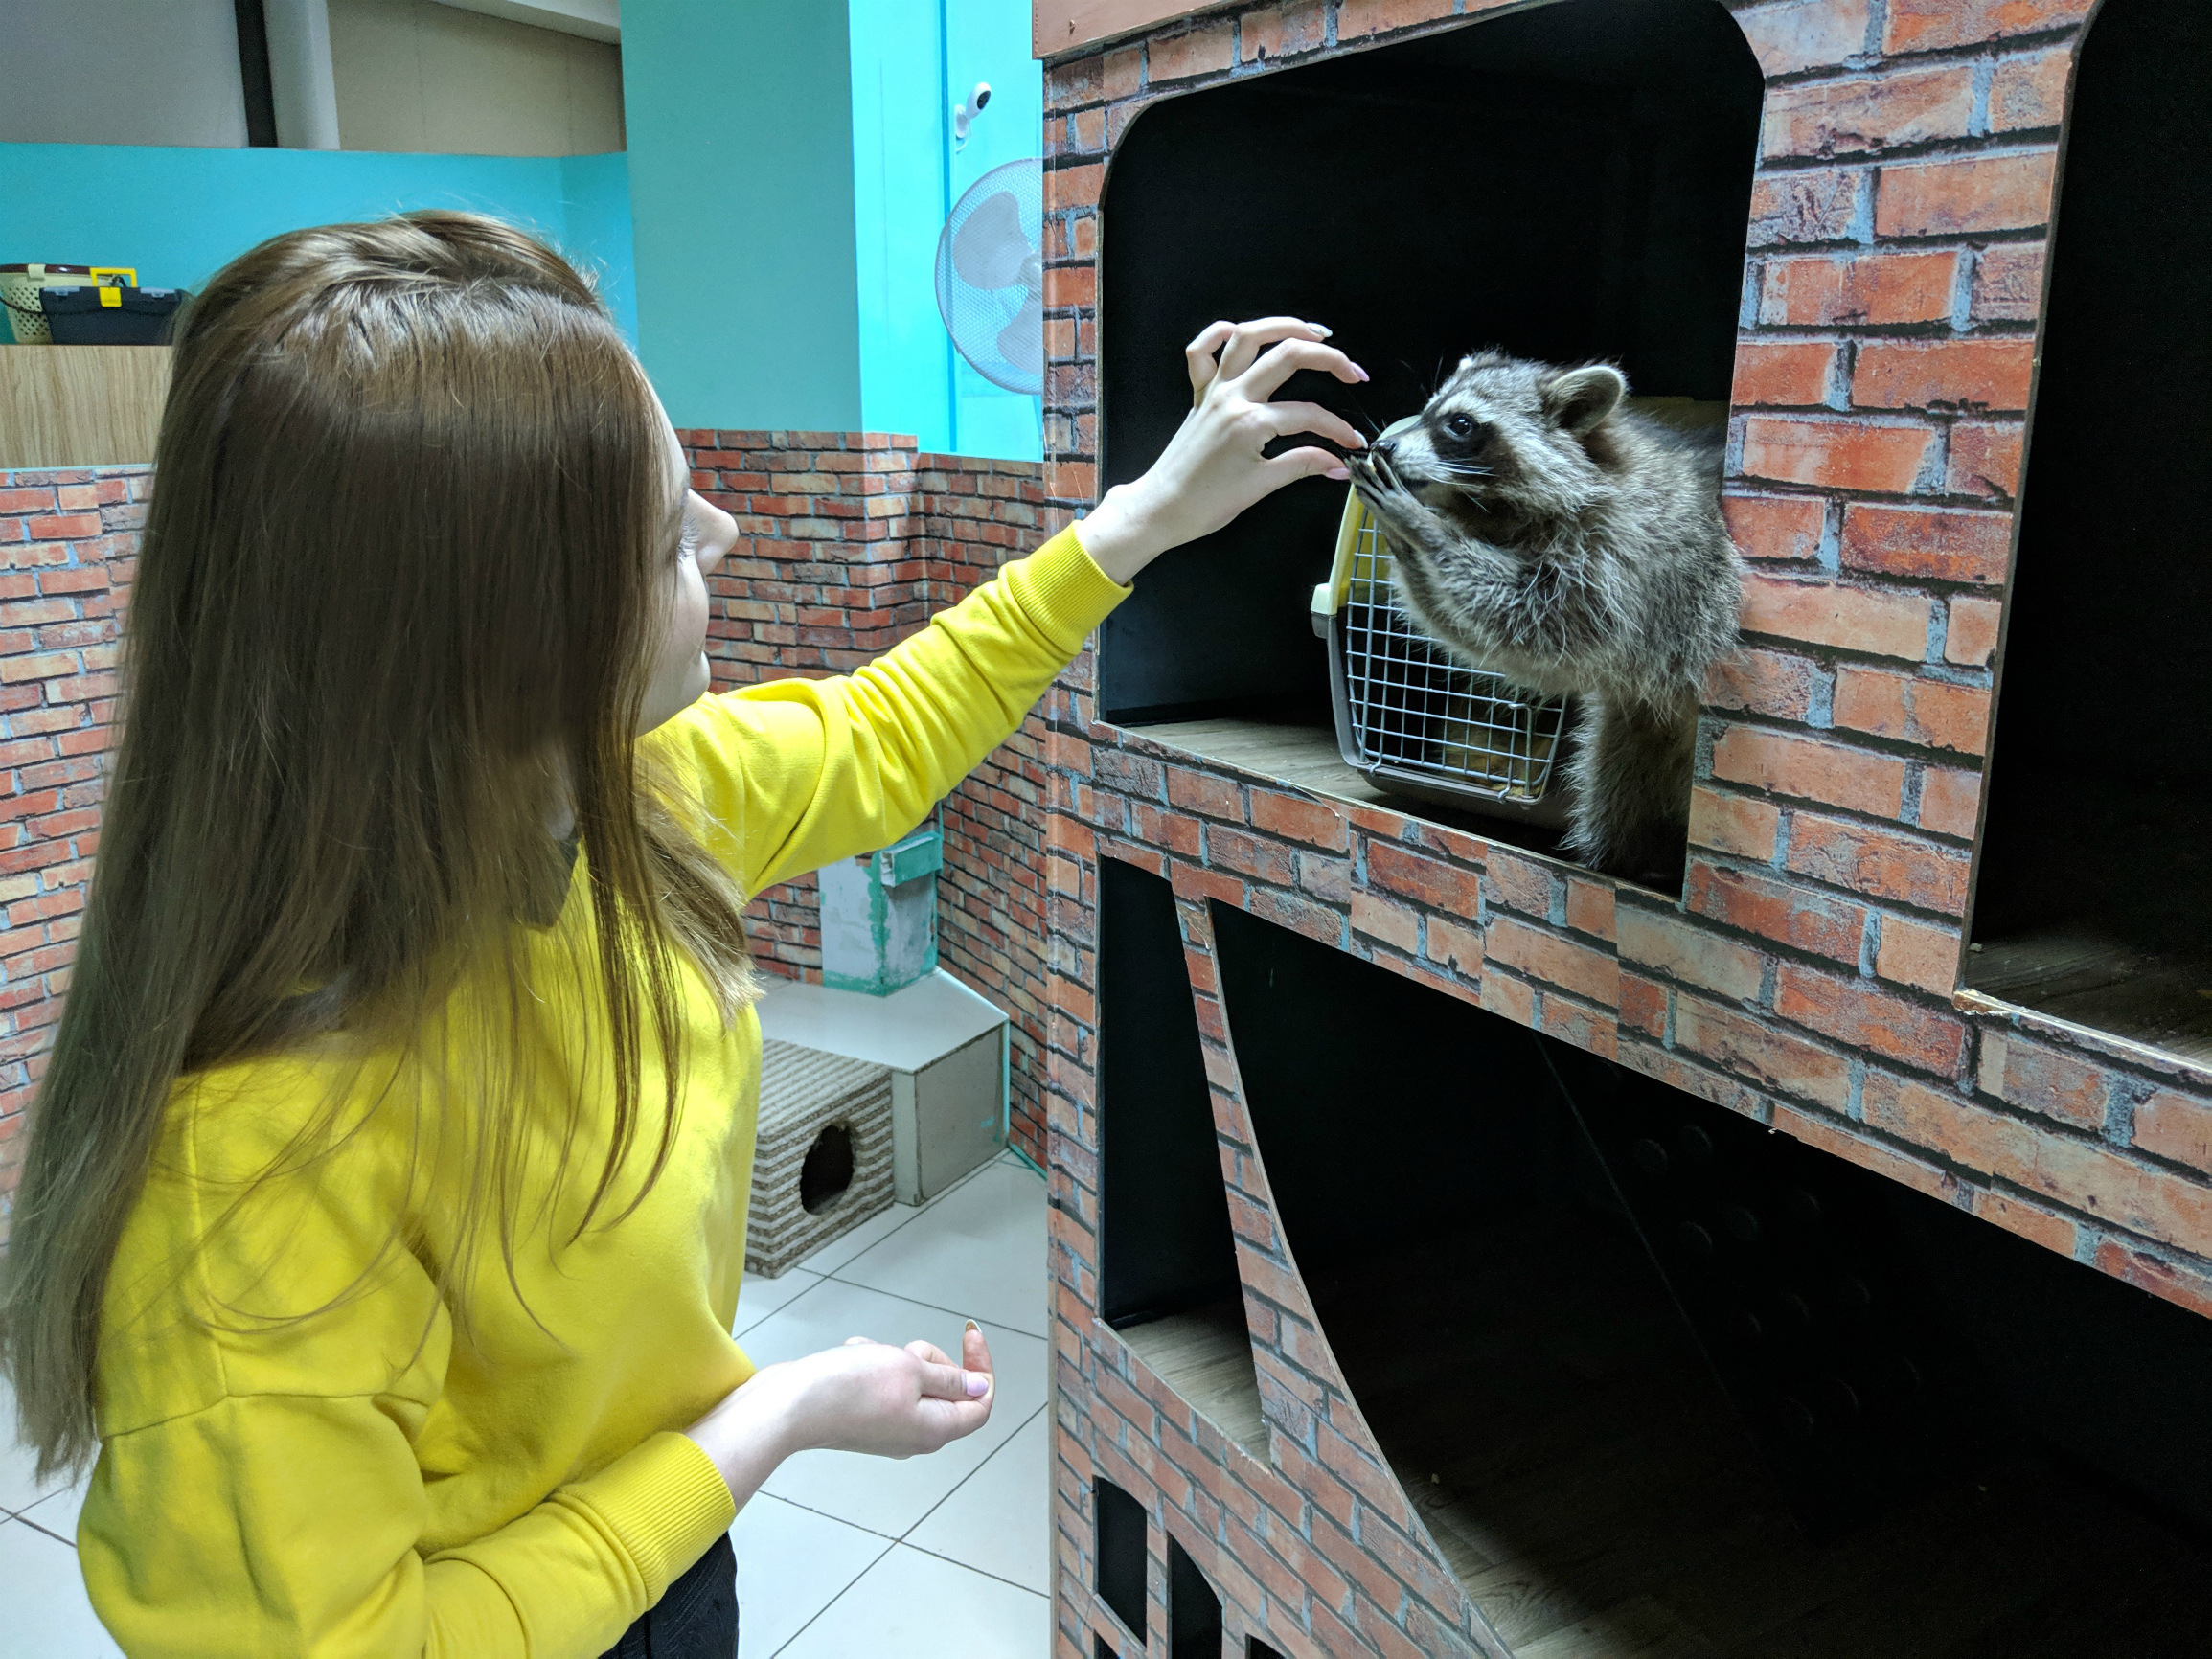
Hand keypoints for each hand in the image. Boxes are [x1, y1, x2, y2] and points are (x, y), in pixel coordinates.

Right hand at [684, 1322, 995, 1507]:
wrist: (788, 1405)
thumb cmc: (847, 1389)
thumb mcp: (910, 1370)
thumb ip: (949, 1379)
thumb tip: (977, 1388)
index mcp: (934, 1430)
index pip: (980, 1403)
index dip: (982, 1367)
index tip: (970, 1332)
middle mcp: (913, 1434)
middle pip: (945, 1388)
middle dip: (929, 1358)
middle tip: (904, 1352)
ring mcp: (886, 1426)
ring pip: (910, 1379)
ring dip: (892, 1356)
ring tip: (867, 1355)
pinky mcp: (861, 1415)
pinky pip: (880, 1380)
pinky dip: (868, 1361)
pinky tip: (850, 1357)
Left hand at [1078, 317, 1368, 583]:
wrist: (1161, 508)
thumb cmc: (1204, 504)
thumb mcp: (1260, 486)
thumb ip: (1302, 465)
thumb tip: (1337, 464)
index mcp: (1250, 422)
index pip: (1308, 415)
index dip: (1337, 429)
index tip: (1352, 444)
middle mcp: (1232, 396)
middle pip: (1287, 355)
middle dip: (1328, 358)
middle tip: (1353, 372)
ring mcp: (1213, 391)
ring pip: (1247, 337)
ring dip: (1282, 325)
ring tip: (1313, 332)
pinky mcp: (1199, 394)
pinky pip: (1202, 351)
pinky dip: (1219, 334)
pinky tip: (1241, 333)